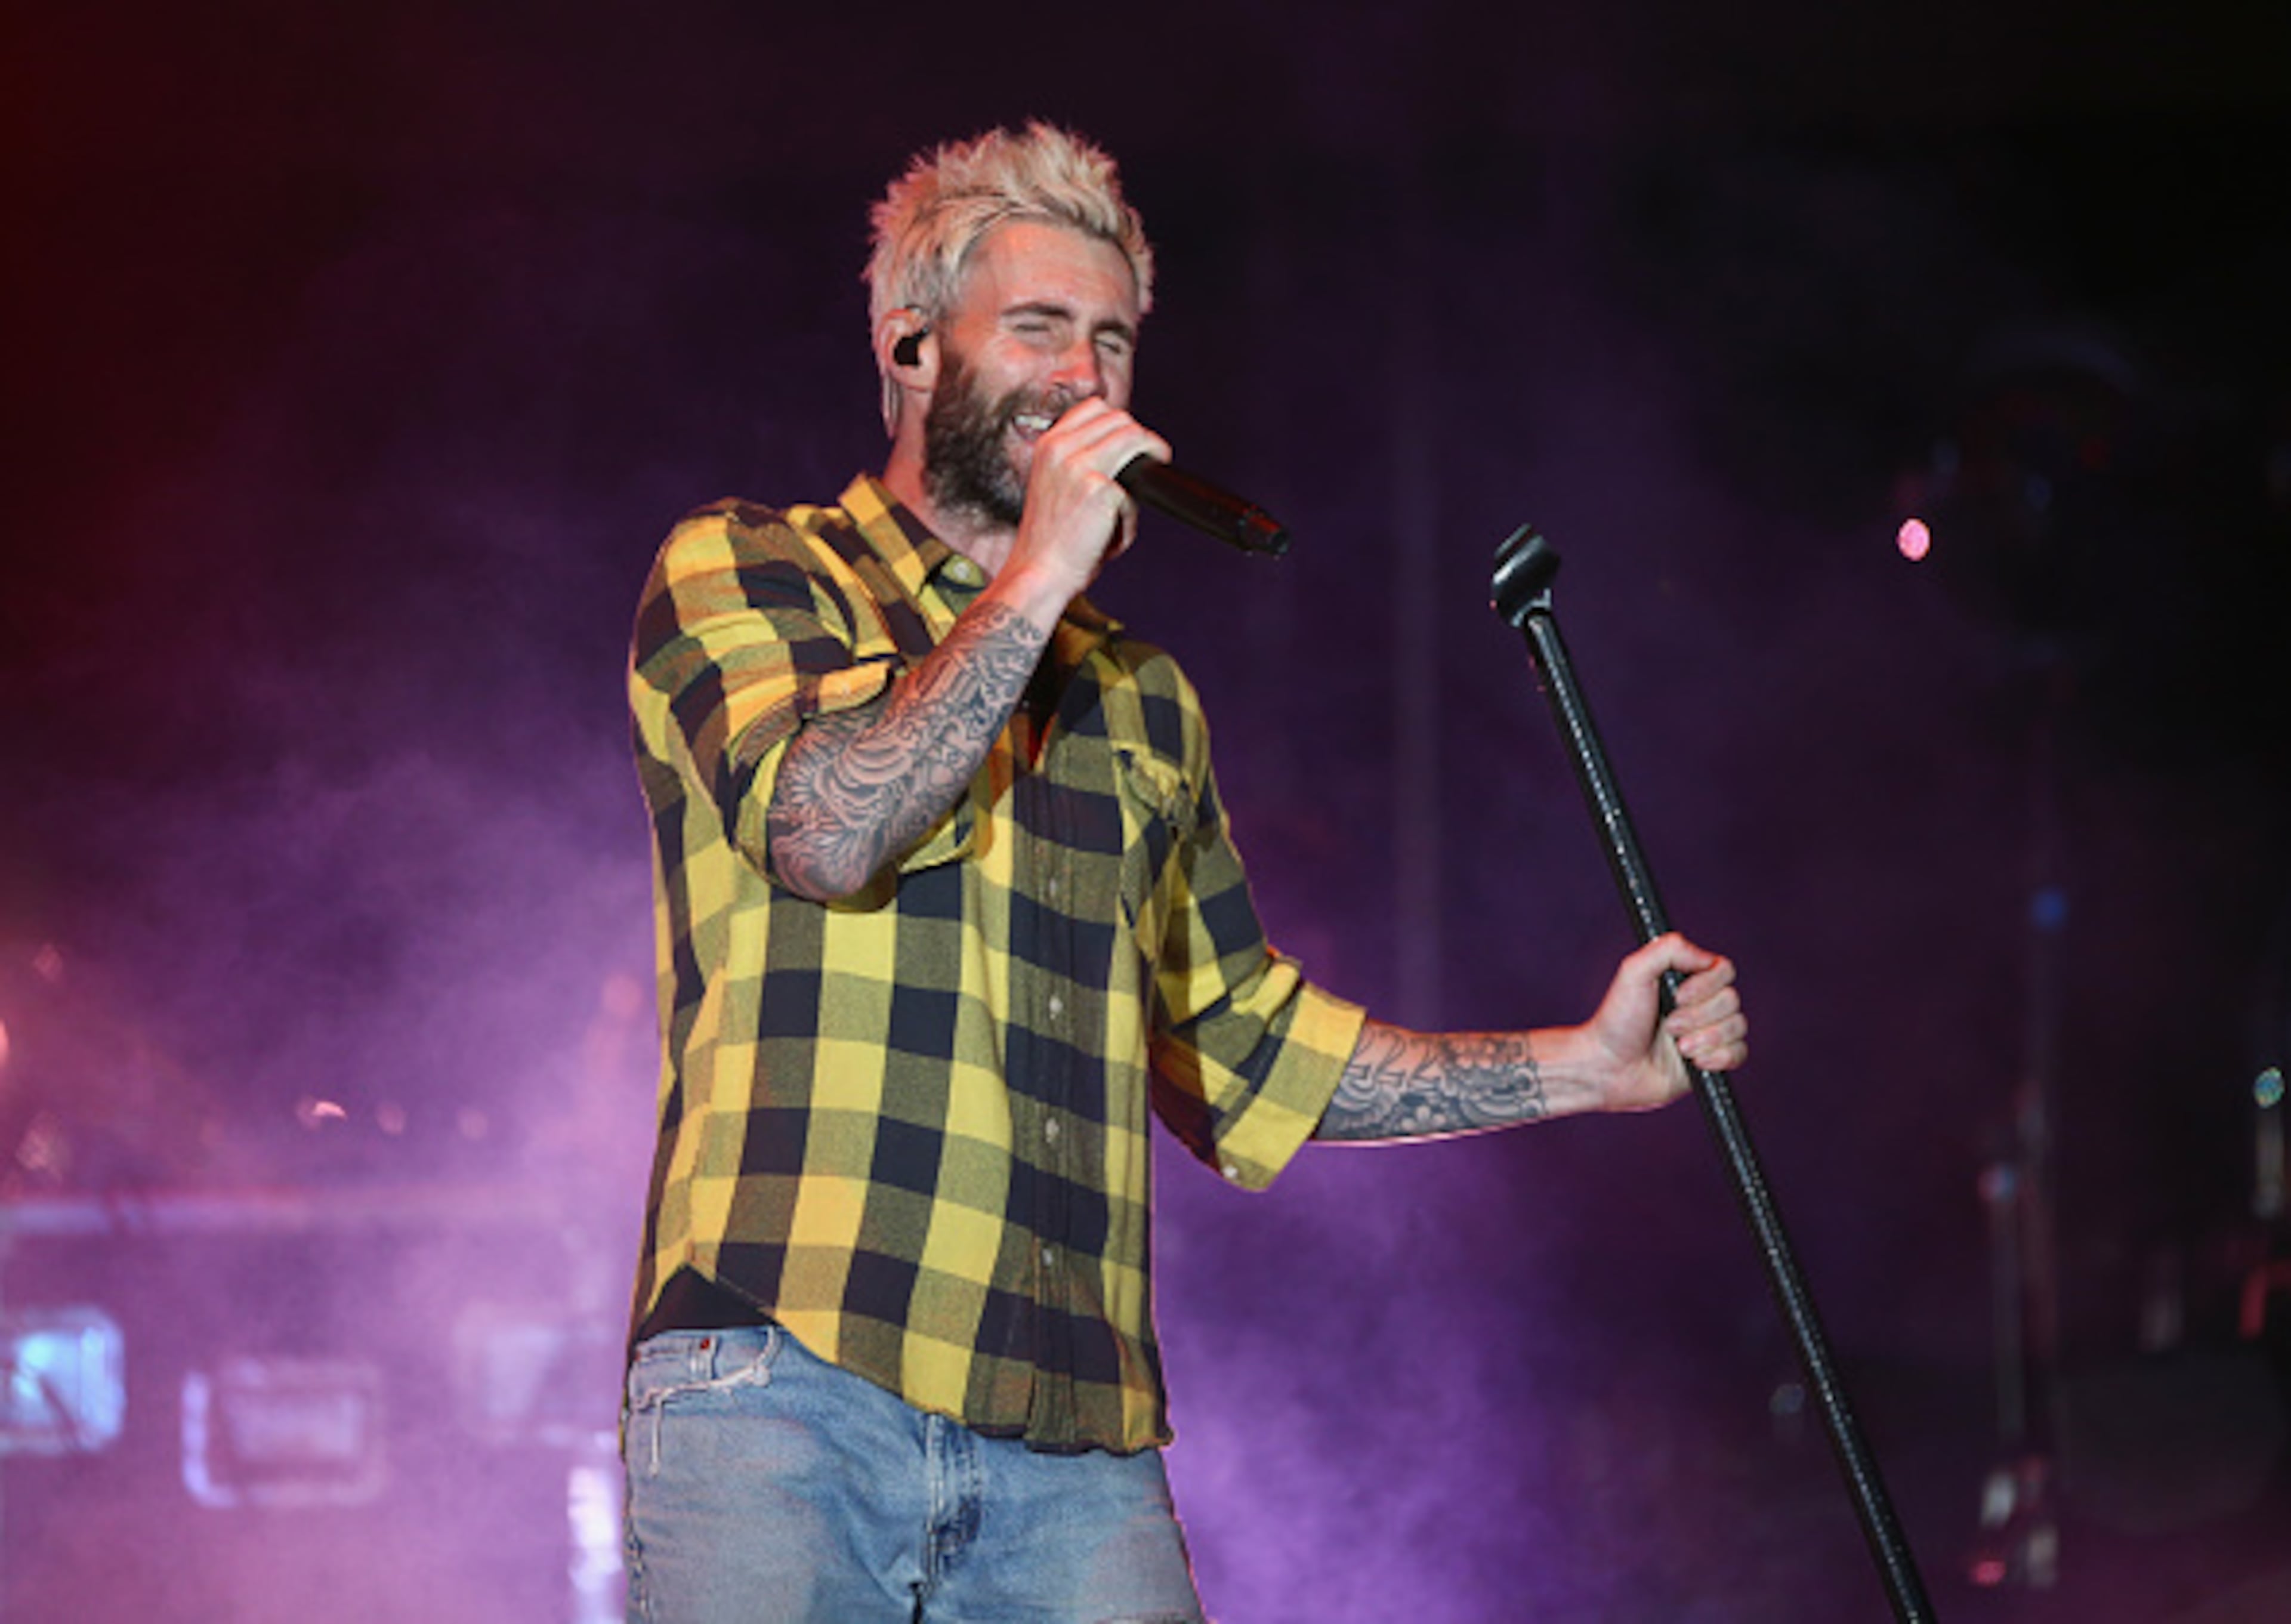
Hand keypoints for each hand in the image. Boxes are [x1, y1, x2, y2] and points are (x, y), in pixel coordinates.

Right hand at [1003, 398, 1169, 606]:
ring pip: (1135, 438)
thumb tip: (1121, 455)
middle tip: (1153, 455)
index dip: (1119, 422)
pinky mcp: (1101, 490)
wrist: (1038, 572)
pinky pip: (1133, 495)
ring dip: (1151, 454)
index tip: (1131, 439)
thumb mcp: (1054, 486)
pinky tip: (1113, 536)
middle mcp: (1061, 449)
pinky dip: (1129, 519)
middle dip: (1141, 436)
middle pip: (1120, 419)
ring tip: (1154, 469)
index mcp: (1048, 445)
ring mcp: (1081, 466)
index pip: (1093, 408)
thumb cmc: (1047, 540)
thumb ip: (1078, 465)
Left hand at [1576, 932, 1746, 1112]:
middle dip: (1698, 1016)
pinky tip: (1694, 1062)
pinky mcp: (1712, 1060)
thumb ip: (1669, 949)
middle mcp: (1701, 1004)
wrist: (1610, 1067)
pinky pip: (1739, 1053)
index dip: (1706, 985)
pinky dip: (1719, 1058)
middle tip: (1668, 1027)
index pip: (1723, 970)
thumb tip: (1707, 957)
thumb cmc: (1617, 1020)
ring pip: (1737, 1026)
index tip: (1678, 996)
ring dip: (1706, 1038)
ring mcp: (1708, 1032)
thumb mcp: (1634, 972)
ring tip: (1679, 1047)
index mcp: (1686, 980)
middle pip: (1731, 1000)